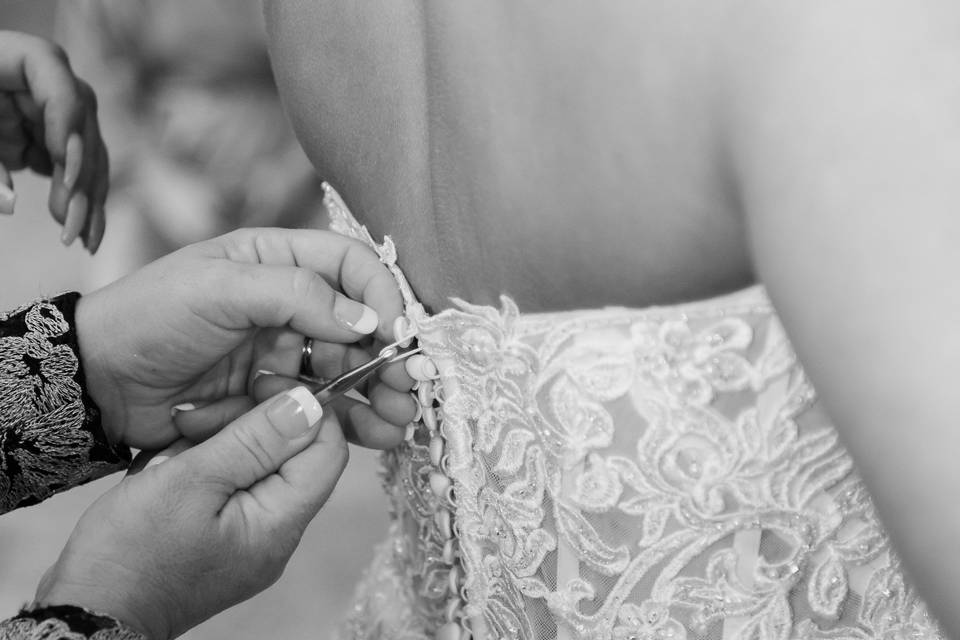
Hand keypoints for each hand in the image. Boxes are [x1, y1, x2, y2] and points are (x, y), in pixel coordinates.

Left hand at [0, 31, 107, 251]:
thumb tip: (10, 203)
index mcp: (12, 56)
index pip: (53, 72)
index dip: (65, 118)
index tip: (65, 167)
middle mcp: (40, 82)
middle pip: (78, 122)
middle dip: (81, 177)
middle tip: (70, 222)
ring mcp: (46, 113)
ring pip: (87, 153)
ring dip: (88, 199)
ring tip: (83, 240)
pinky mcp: (45, 140)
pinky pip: (75, 171)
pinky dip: (80, 203)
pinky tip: (84, 236)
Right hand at [36, 386, 344, 639]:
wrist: (90, 611)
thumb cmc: (132, 552)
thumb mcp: (191, 480)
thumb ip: (255, 440)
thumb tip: (310, 405)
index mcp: (280, 523)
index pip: (327, 451)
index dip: (305, 409)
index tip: (262, 384)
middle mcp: (278, 535)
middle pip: (292, 455)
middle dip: (248, 424)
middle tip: (193, 422)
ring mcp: (252, 539)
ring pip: (258, 465)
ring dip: (219, 444)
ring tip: (173, 450)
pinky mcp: (226, 537)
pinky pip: (233, 486)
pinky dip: (207, 466)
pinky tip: (172, 465)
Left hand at [76, 227, 415, 450]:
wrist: (100, 384)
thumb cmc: (151, 318)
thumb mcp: (218, 289)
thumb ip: (296, 294)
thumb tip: (368, 318)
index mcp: (278, 260)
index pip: (352, 266)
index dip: (382, 295)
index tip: (396, 334)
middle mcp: (291, 304)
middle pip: (362, 323)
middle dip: (389, 355)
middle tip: (408, 388)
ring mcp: (287, 353)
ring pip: (353, 368)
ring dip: (380, 392)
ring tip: (400, 420)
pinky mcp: (278, 397)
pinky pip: (330, 406)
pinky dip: (356, 421)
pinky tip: (378, 436)